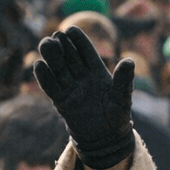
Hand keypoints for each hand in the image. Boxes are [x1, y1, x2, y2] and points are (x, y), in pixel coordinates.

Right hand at [34, 27, 136, 169]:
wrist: (105, 139)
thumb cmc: (117, 115)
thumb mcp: (122, 97)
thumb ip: (124, 80)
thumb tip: (129, 61)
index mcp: (97, 72)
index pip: (87, 52)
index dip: (79, 41)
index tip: (71, 30)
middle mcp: (82, 78)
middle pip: (70, 58)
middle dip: (62, 46)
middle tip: (54, 36)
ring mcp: (71, 89)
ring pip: (58, 70)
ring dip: (51, 57)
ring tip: (45, 44)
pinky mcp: (62, 102)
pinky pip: (51, 87)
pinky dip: (45, 77)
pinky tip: (39, 65)